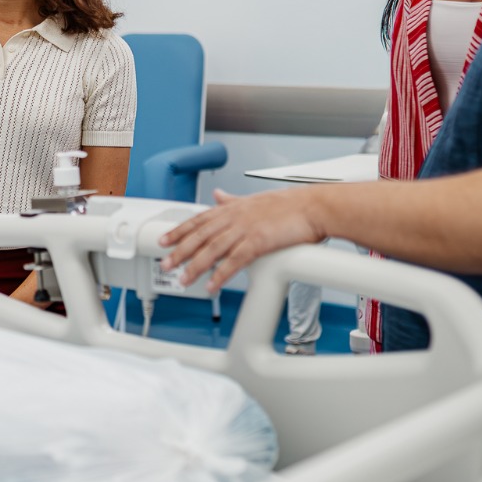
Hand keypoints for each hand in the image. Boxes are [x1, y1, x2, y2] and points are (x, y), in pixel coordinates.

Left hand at [158, 188, 326, 289]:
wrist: (316, 207)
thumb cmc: (292, 205)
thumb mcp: (255, 199)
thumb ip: (233, 200)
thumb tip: (218, 195)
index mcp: (233, 207)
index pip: (199, 219)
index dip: (179, 230)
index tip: (164, 240)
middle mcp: (235, 217)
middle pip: (200, 236)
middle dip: (180, 251)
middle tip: (165, 263)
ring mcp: (246, 229)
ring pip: (213, 250)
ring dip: (195, 266)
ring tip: (183, 280)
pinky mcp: (259, 242)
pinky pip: (235, 261)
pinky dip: (221, 274)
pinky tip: (212, 285)